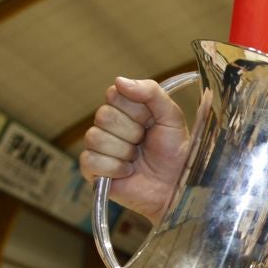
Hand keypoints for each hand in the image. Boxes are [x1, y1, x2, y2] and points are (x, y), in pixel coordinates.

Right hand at [80, 76, 191, 222]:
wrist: (177, 186)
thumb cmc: (176, 153)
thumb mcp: (171, 117)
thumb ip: (151, 92)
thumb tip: (119, 80)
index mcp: (127, 109)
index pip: (114, 94)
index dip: (135, 109)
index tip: (151, 121)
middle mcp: (110, 125)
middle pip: (104, 115)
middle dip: (132, 132)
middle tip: (144, 143)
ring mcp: (100, 147)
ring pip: (95, 137)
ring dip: (124, 151)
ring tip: (137, 160)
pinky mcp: (93, 170)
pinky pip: (90, 160)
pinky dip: (114, 168)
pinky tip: (127, 172)